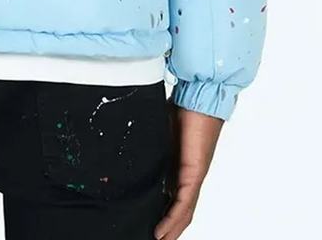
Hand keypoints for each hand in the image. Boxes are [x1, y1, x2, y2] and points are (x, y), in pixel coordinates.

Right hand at [155, 104, 223, 239]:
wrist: (200, 96)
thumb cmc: (180, 106)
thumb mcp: (156, 130)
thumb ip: (145, 141)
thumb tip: (121, 139)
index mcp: (177, 165)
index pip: (169, 196)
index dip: (160, 213)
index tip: (145, 222)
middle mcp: (186, 174)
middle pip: (178, 210)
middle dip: (166, 228)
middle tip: (150, 237)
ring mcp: (192, 175)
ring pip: (182, 212)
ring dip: (170, 230)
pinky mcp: (194, 173)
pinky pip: (183, 204)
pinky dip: (172, 220)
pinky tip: (162, 232)